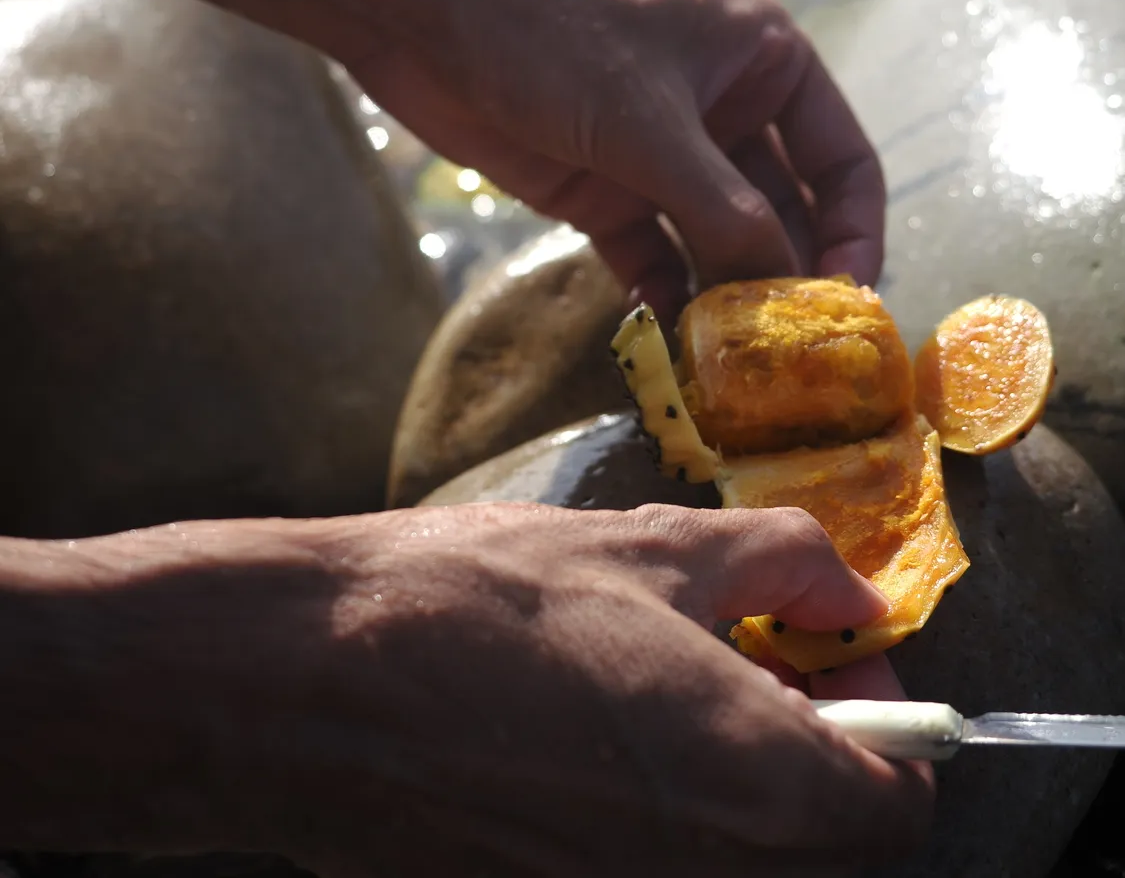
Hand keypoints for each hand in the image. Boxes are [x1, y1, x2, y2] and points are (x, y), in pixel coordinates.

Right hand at [169, 503, 931, 876]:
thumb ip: (781, 561)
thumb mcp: (652, 547)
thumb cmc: (481, 603)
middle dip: (811, 747)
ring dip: (732, 778)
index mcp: (757, 787)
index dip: (887, 717)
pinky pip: (647, 871)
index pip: (902, 802)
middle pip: (827, 841)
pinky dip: (654, 814)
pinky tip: (584, 733)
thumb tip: (846, 584)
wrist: (306, 682)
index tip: (827, 651)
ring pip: (737, 862)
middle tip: (742, 656)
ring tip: (654, 682)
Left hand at [362, 0, 883, 316]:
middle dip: (787, 279)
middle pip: (783, 211)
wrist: (419, 12)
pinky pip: (653, 255)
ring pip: (717, 240)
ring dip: (726, 299)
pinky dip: (663, 297)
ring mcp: (661, 152)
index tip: (848, 307)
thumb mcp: (649, 122)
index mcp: (762, 61)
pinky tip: (668, 344)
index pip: (841, 161)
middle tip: (795, 360)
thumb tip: (786, 293)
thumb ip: (724, 210)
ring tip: (735, 368)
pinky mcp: (603, 187)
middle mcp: (723, 108)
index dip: (855, 233)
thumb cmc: (550, 33)